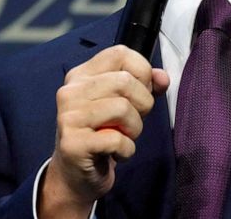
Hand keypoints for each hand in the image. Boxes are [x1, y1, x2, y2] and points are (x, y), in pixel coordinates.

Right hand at [40, 45, 169, 217]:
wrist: (75, 176)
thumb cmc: (102, 135)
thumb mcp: (124, 104)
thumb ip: (144, 86)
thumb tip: (162, 77)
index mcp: (81, 75)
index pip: (119, 53)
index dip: (142, 71)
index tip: (141, 91)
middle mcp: (70, 91)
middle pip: (125, 81)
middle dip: (142, 104)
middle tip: (133, 122)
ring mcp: (69, 117)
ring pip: (123, 108)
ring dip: (135, 129)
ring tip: (124, 137)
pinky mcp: (73, 143)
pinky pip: (117, 139)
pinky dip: (126, 150)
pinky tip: (116, 153)